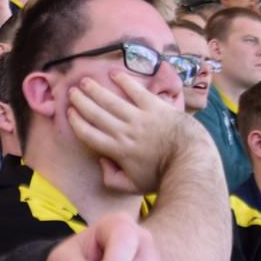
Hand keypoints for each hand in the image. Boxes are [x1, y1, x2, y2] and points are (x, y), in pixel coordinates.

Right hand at [66, 72, 196, 193]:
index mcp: (117, 150)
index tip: (69, 112)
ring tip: (85, 81)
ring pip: (111, 100)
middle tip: (72, 92)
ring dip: (96, 90)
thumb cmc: (162, 175)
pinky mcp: (155, 106)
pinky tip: (114, 73)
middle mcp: (123, 131)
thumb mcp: (134, 187)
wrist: (191, 161)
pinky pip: (136, 91)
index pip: (88, 133)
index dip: (76, 121)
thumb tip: (102, 162)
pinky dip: (125, 81)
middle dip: (81, 101)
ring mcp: (139, 117)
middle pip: (96, 113)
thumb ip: (113, 179)